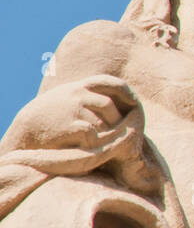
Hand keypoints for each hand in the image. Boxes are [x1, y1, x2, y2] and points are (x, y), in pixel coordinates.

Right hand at [0, 75, 160, 191]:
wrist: (25, 130)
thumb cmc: (50, 118)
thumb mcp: (66, 99)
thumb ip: (87, 97)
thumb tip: (118, 104)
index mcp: (77, 87)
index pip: (106, 81)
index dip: (124, 91)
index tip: (134, 101)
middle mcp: (76, 94)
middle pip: (109, 106)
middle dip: (117, 121)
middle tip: (121, 133)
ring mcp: (72, 108)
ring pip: (103, 121)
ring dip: (107, 134)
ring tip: (106, 142)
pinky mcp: (69, 125)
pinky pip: (92, 134)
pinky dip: (94, 142)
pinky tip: (89, 146)